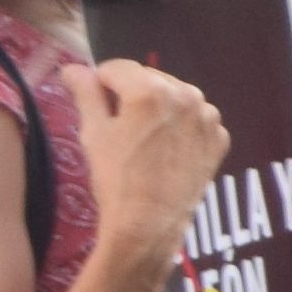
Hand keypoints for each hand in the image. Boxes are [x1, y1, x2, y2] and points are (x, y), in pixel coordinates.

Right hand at [72, 57, 229, 284]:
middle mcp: (186, 95)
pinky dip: (181, 128)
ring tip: (144, 140)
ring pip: (175, 97)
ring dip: (159, 109)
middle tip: (120, 128)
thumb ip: (85, 93)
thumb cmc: (115, 177)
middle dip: (132, 95)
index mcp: (149, 90)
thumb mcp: (93, 132)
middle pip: (149, 79)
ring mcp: (207, 117)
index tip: (95, 105)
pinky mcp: (219, 138)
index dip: (100, 84)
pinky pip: (195, 120)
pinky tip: (166, 151)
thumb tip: (72, 67)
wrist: (149, 224)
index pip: (117, 68)